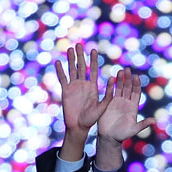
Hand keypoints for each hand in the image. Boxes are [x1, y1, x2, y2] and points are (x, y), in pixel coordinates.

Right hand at [54, 44, 113, 159]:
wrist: (79, 127)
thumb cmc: (92, 119)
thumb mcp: (103, 107)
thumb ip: (108, 95)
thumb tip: (113, 80)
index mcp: (93, 87)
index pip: (94, 70)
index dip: (93, 60)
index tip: (93, 50)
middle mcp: (83, 85)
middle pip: (82, 67)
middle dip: (81, 56)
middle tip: (78, 44)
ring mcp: (74, 87)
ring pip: (72, 70)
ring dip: (71, 60)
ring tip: (70, 49)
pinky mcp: (65, 92)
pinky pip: (62, 79)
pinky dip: (60, 71)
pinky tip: (59, 62)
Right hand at [97, 68, 155, 144]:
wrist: (109, 138)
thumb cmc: (122, 135)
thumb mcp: (134, 129)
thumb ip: (143, 124)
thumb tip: (154, 121)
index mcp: (133, 107)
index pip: (136, 93)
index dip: (136, 85)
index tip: (136, 77)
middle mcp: (125, 102)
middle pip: (128, 88)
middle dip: (128, 79)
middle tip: (128, 69)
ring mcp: (116, 102)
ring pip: (119, 88)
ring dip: (120, 80)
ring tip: (120, 71)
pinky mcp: (108, 103)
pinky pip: (109, 92)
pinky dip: (110, 86)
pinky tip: (110, 79)